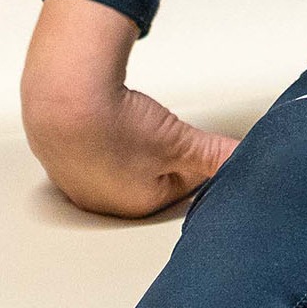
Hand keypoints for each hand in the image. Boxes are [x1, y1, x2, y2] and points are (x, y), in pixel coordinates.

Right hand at [21, 0, 237, 217]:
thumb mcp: (180, 141)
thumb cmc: (115, 128)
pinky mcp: (61, 159)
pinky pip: (95, 151)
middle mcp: (105, 204)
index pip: (186, 187)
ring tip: (133, 122)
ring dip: (134, 144)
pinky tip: (108, 119)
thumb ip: (216, 156)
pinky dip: (105, 135)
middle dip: (165, 154)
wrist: (61, 101)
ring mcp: (78, 183)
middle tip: (161, 129)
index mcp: (139, 206)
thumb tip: (245, 162)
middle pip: (154, 179)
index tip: (195, 141)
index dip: (197, 158)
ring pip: (124, 164)